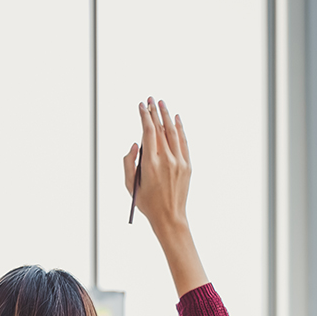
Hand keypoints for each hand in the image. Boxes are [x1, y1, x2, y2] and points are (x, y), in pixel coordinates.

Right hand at [122, 97, 208, 297]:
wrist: (169, 216)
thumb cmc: (146, 202)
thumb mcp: (130, 185)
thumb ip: (128, 162)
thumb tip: (135, 144)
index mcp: (150, 164)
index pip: (148, 132)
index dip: (144, 117)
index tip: (140, 106)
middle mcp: (166, 160)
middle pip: (161, 129)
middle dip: (154, 112)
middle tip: (150, 99)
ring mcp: (179, 162)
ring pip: (173, 133)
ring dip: (167, 116)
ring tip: (162, 104)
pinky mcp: (187, 165)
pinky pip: (184, 142)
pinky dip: (180, 129)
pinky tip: (176, 119)